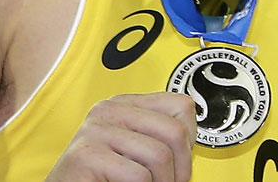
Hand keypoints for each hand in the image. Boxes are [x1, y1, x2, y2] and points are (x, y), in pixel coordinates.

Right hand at [46, 92, 196, 181]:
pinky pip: (138, 176)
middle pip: (175, 131)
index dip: (189, 140)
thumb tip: (191, 139)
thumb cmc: (103, 178)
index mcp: (124, 103)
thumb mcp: (135, 149)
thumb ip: (158, 137)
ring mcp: (94, 130)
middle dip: (181, 168)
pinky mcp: (86, 155)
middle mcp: (108, 110)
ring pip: (159, 156)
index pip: (181, 106)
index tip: (180, 163)